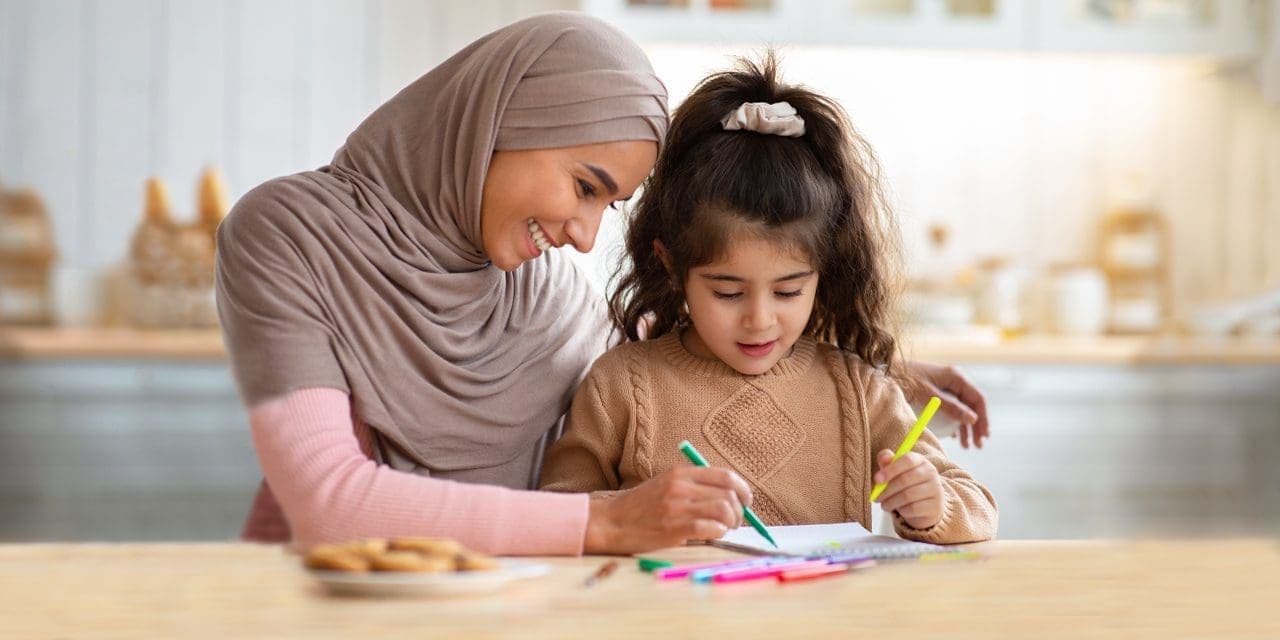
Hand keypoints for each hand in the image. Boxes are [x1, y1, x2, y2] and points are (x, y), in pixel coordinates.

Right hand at [583, 466, 751, 554]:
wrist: (611, 521)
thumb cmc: (640, 506)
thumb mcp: (666, 484)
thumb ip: (693, 486)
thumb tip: (729, 498)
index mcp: (681, 472)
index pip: (725, 475)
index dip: (743, 489)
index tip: (747, 501)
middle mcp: (681, 486)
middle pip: (729, 494)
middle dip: (740, 510)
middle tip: (736, 521)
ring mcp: (677, 507)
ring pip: (723, 510)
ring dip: (731, 523)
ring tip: (725, 529)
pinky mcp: (673, 528)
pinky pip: (710, 528)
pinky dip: (718, 532)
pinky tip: (713, 535)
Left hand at [873, 449, 942, 529]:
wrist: (925, 506)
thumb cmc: (906, 485)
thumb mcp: (895, 471)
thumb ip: (887, 462)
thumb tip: (884, 457)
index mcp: (920, 460)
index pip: (907, 460)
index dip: (890, 469)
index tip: (877, 479)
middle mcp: (930, 473)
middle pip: (905, 479)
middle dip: (886, 490)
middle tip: (876, 497)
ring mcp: (935, 489)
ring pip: (908, 495)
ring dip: (891, 502)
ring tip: (885, 505)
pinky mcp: (935, 506)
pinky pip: (913, 509)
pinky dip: (902, 511)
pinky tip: (899, 510)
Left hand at [902, 360, 988, 448]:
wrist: (884, 372)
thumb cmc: (905, 380)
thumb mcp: (928, 395)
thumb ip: (951, 407)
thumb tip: (973, 419)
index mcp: (955, 377)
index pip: (977, 399)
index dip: (983, 418)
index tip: (983, 436)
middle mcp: (953, 381)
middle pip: (971, 406)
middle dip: (976, 426)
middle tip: (977, 446)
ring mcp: (944, 387)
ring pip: (961, 409)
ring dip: (965, 427)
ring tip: (966, 446)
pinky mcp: (935, 393)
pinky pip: (950, 409)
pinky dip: (953, 422)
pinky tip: (952, 436)